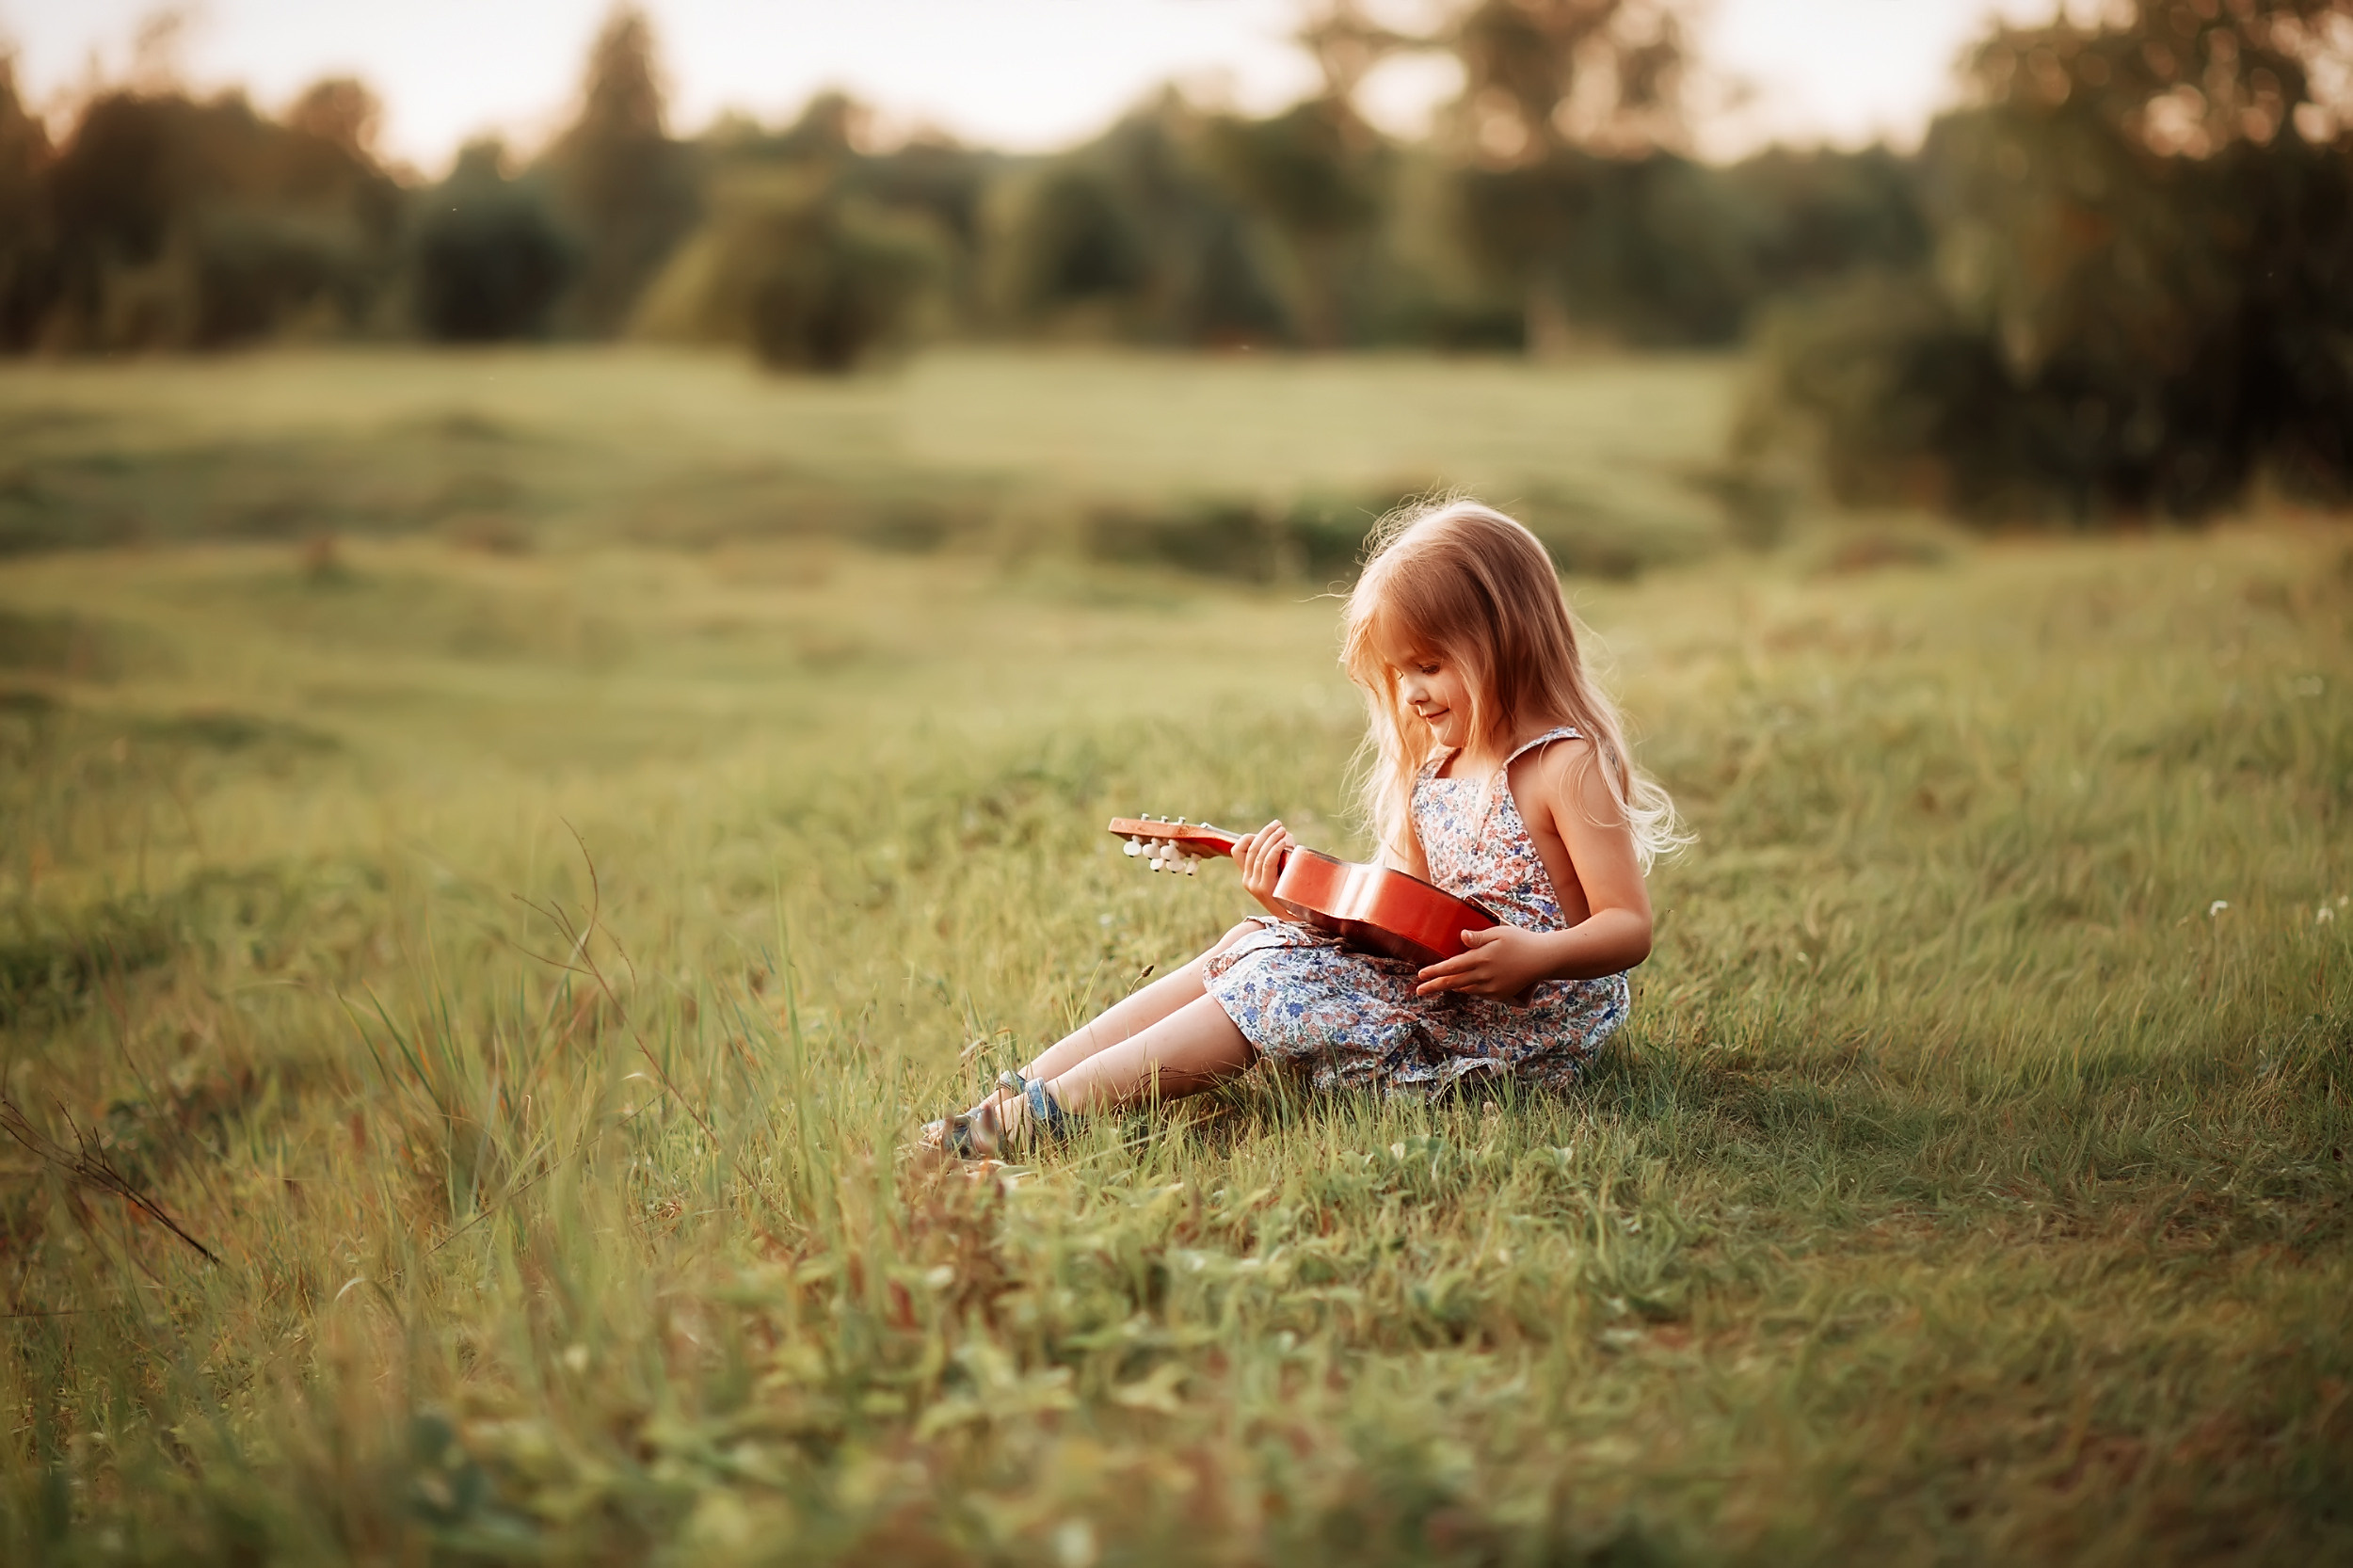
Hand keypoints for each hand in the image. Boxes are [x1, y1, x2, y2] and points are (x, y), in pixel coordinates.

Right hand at [1229, 820, 1293, 918]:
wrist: (1296, 918)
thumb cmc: (1292, 893)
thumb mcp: (1281, 872)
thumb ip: (1279, 855)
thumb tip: (1284, 834)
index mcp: (1248, 875)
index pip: (1238, 851)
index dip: (1249, 837)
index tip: (1267, 832)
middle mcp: (1248, 880)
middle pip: (1250, 848)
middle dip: (1265, 833)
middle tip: (1278, 824)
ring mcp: (1255, 885)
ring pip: (1259, 853)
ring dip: (1271, 838)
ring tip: (1283, 830)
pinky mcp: (1264, 889)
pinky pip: (1267, 863)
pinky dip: (1275, 849)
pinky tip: (1284, 842)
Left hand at [1416, 925, 1549, 1002]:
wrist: (1543, 959)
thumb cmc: (1520, 941)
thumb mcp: (1498, 933)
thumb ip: (1478, 936)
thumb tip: (1461, 935)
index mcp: (1481, 958)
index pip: (1451, 967)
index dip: (1434, 972)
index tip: (1420, 976)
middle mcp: (1484, 976)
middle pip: (1453, 983)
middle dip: (1434, 987)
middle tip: (1419, 991)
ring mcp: (1492, 987)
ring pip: (1465, 989)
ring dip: (1452, 987)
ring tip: (1440, 984)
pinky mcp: (1500, 995)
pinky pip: (1479, 993)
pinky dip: (1469, 989)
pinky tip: (1466, 985)